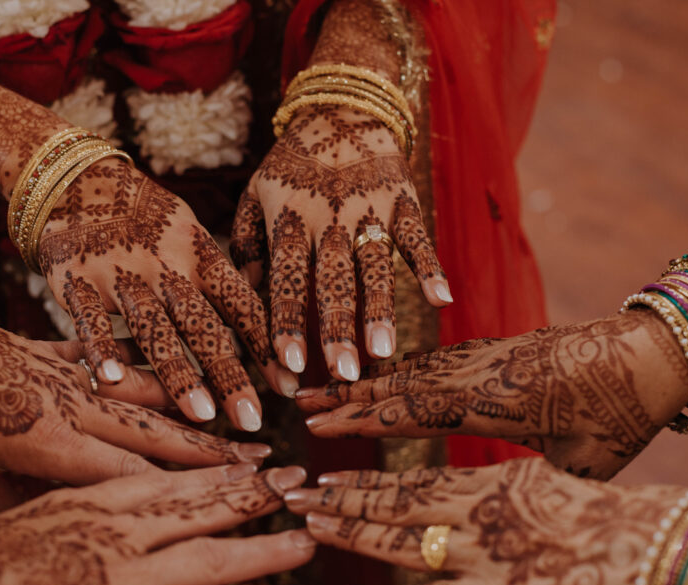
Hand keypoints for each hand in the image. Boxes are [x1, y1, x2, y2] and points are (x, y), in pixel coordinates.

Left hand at [0, 291, 271, 516]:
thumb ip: (16, 504)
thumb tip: (55, 524)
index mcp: (48, 441)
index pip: (133, 473)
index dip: (189, 488)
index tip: (237, 497)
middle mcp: (72, 403)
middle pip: (155, 432)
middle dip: (213, 450)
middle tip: (262, 460)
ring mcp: (67, 371)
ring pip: (146, 393)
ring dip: (194, 407)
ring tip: (235, 417)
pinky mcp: (53, 347)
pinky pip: (114, 359)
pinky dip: (148, 368)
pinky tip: (174, 371)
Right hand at [0, 465, 314, 584]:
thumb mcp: (21, 524)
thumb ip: (68, 521)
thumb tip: (91, 526)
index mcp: (90, 497)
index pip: (170, 477)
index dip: (218, 471)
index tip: (254, 462)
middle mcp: (116, 528)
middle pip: (203, 506)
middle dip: (255, 495)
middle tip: (302, 482)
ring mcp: (122, 577)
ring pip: (213, 558)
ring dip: (265, 551)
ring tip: (307, 544)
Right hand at [37, 158, 298, 431]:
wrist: (77, 179)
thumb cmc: (146, 216)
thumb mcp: (190, 232)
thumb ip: (218, 278)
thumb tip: (266, 323)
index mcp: (199, 253)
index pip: (241, 303)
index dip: (266, 344)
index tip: (291, 384)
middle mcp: (165, 265)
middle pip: (203, 325)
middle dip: (231, 374)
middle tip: (254, 420)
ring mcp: (120, 273)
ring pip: (153, 327)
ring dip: (179, 372)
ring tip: (202, 415)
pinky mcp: (76, 280)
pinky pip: (90, 318)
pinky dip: (102, 348)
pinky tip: (114, 381)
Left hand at [233, 105, 451, 380]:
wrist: (341, 106)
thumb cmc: (292, 163)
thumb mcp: (256, 194)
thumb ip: (249, 244)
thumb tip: (246, 296)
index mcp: (289, 219)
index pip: (284, 278)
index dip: (286, 321)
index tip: (288, 365)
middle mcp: (328, 218)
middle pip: (331, 280)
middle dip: (336, 328)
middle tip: (342, 374)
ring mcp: (369, 208)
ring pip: (375, 266)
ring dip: (380, 310)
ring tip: (384, 353)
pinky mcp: (403, 200)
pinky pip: (417, 237)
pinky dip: (429, 267)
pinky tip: (441, 301)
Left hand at [284, 458, 684, 584]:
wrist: (655, 552)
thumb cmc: (616, 520)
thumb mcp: (557, 487)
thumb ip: (512, 493)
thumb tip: (484, 502)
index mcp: (494, 480)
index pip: (415, 479)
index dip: (367, 478)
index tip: (329, 473)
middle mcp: (477, 511)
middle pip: (393, 502)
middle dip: (341, 497)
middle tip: (296, 492)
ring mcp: (480, 553)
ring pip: (397, 541)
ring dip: (348, 532)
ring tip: (307, 524)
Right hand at [297, 311, 687, 478]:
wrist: (653, 351)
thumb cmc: (624, 413)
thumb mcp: (583, 463)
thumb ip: (539, 482)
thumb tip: (517, 508)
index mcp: (493, 403)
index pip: (412, 411)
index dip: (363, 420)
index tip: (320, 424)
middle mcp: (480, 373)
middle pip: (400, 384)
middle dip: (348, 395)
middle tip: (301, 400)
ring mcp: (487, 355)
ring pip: (415, 367)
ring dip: (370, 379)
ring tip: (330, 384)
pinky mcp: (498, 346)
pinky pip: (438, 358)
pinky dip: (404, 368)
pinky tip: (388, 376)